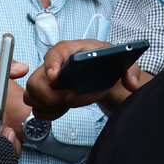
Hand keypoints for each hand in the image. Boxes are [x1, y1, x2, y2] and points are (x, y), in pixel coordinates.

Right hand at [23, 40, 145, 121]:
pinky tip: (63, 109)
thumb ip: (130, 70)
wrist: (101, 73)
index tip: (56, 78)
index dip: (51, 65)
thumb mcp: (121, 61)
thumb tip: (131, 83)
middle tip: (69, 100)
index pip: (54, 53)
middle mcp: (53, 64)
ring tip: (67, 105)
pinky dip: (49, 113)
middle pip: (36, 81)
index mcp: (69, 50)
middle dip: (50, 96)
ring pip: (32, 96)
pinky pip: (37, 108)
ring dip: (49, 106)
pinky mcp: (45, 95)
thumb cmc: (104, 63)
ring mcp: (46, 80)